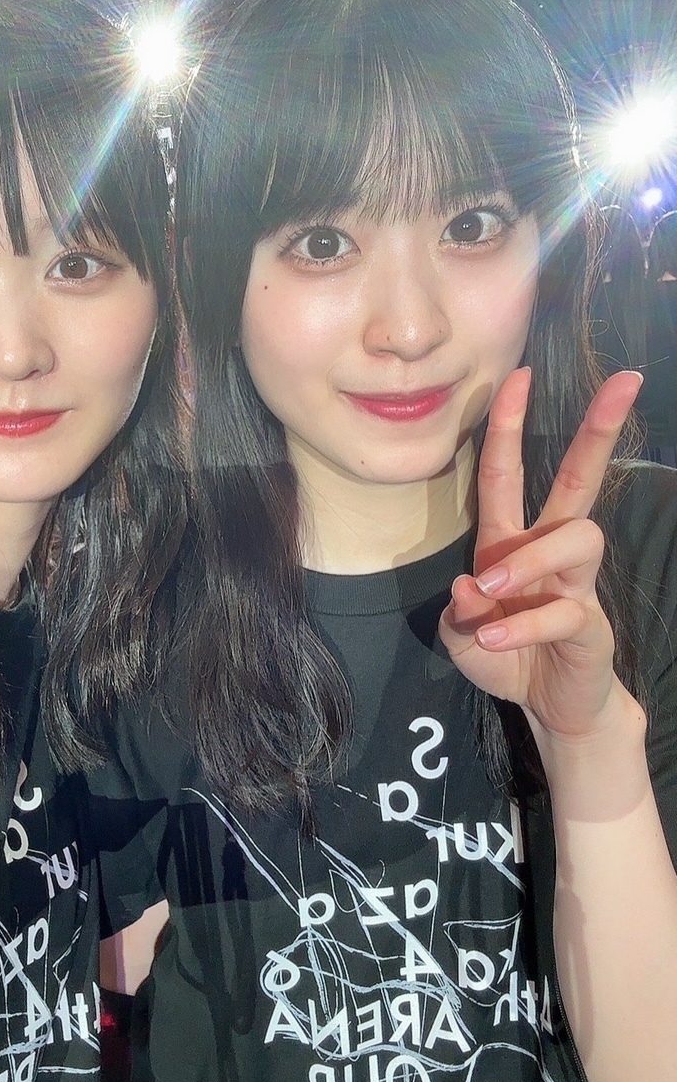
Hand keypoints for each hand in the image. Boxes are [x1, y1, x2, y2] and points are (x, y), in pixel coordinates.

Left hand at [438, 366, 641, 739]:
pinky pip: (561, 612)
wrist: (549, 707)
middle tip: (625, 382)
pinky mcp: (589, 623)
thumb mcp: (461, 637)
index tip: (518, 375)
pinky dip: (519, 626)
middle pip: (579, 480)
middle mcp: (548, 552)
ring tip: (488, 589)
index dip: (509, 424)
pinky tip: (492, 639)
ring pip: (576, 539)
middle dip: (599, 430)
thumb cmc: (504, 656)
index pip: (507, 473)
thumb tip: (469, 584)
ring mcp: (574, 584)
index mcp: (510, 542)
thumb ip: (457, 613)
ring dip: (526, 562)